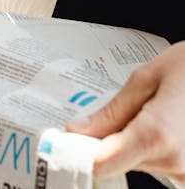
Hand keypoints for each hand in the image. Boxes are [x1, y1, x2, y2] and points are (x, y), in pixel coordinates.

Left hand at [67, 41, 184, 183]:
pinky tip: (166, 123)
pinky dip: (154, 147)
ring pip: (139, 163)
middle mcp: (174, 163)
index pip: (102, 164)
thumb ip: (112, 111)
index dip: (82, 152)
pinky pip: (160, 164)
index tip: (70, 138)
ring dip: (134, 142)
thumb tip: (77, 131)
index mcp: (157, 136)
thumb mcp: (146, 79)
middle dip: (111, 138)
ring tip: (153, 111)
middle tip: (126, 108)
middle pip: (119, 162)